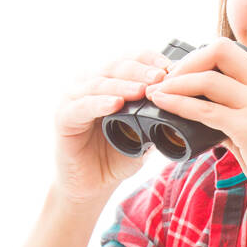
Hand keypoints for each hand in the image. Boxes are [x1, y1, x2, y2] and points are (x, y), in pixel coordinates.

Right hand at [54, 49, 172, 204]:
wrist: (92, 186)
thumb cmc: (115, 156)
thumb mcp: (144, 133)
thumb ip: (157, 116)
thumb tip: (184, 104)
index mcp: (109, 82)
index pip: (131, 60)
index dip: (150, 60)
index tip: (171, 68)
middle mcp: (89, 84)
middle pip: (116, 66)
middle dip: (141, 71)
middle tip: (161, 77)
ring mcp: (74, 98)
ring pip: (99, 83)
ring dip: (123, 85)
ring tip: (143, 90)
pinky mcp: (63, 117)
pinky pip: (82, 106)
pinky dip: (100, 103)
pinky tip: (116, 104)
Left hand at [144, 37, 246, 216]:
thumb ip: (239, 116)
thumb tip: (206, 114)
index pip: (232, 51)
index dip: (201, 57)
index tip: (183, 74)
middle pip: (220, 50)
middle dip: (187, 62)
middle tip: (168, 80)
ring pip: (208, 80)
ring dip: (176, 84)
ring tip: (157, 93)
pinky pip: (206, 111)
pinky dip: (180, 105)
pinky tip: (165, 106)